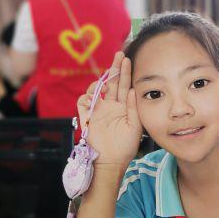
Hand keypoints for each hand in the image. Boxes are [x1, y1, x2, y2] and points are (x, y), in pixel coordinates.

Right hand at [76, 52, 142, 166]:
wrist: (112, 161)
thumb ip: (133, 107)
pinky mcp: (87, 117)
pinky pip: (83, 102)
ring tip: (104, 86)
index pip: (124, 86)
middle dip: (114, 68)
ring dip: (99, 84)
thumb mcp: (135, 126)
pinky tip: (94, 98)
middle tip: (119, 55)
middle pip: (111, 83)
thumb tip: (132, 89)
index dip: (125, 72)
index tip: (127, 59)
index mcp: (123, 107)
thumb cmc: (126, 147)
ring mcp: (98, 111)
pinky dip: (86, 97)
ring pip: (96, 89)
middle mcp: (110, 106)